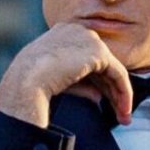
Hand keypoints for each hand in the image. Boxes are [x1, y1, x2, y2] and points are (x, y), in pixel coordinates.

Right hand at [0, 23, 132, 127]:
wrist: (26, 81)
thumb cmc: (33, 83)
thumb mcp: (59, 82)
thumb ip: (81, 85)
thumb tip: (98, 96)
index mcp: (63, 34)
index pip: (87, 58)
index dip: (97, 82)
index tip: (102, 101)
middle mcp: (78, 31)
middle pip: (101, 64)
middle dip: (111, 90)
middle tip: (119, 113)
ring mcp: (89, 38)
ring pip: (112, 69)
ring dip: (120, 95)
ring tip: (124, 117)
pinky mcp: (98, 51)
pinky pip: (118, 74)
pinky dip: (123, 92)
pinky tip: (124, 109)